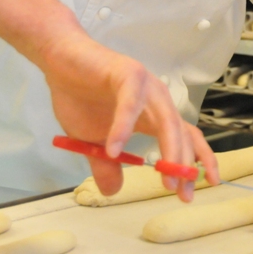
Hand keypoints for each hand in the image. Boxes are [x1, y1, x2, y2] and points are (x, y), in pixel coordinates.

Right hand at [38, 31, 217, 201]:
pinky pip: (130, 104)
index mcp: (153, 116)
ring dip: (169, 150)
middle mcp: (157, 101)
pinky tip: (114, 148)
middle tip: (182, 193)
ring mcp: (145, 86)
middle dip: (186, 165)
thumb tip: (113, 192)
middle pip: (182, 134)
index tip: (191, 193)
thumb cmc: (79, 96)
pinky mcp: (127, 73)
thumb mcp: (93, 141)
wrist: (59, 61)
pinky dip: (124, 128)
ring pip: (167, 120)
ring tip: (165, 179)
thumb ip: (106, 166)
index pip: (185, 140)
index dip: (193, 164)